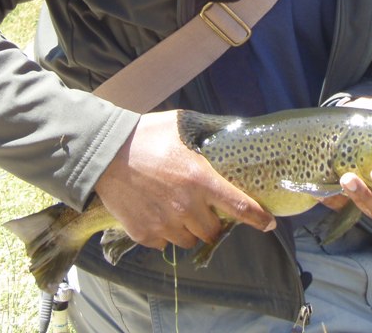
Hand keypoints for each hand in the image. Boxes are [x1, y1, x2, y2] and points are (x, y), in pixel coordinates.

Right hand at [94, 110, 275, 250]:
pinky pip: (164, 243)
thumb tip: (231, 131)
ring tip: (177, 210)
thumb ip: (207, 134)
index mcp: (200, 179)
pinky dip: (164, 233)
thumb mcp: (182, 127)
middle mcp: (186, 206)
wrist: (104, 153)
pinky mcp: (143, 233)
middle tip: (203, 208)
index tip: (267, 223)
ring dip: (189, 229)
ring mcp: (164, 222)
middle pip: (213, 230)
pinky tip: (156, 213)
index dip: (257, 218)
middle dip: (212, 221)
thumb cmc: (145, 135)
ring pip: (189, 240)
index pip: (239, 207)